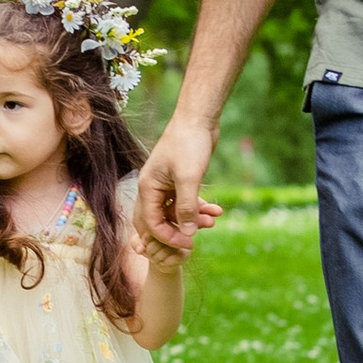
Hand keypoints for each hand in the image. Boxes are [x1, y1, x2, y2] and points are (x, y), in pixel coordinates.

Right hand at [137, 112, 221, 257]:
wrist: (198, 118)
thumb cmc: (189, 143)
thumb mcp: (189, 177)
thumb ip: (187, 206)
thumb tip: (187, 233)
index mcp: (147, 187)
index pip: (150, 222)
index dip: (167, 236)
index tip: (188, 243)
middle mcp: (152, 188)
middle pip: (156, 221)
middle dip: (174, 232)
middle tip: (193, 242)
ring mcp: (165, 184)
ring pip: (173, 212)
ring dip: (191, 220)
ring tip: (212, 223)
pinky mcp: (179, 181)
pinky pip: (184, 202)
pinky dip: (198, 208)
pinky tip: (216, 211)